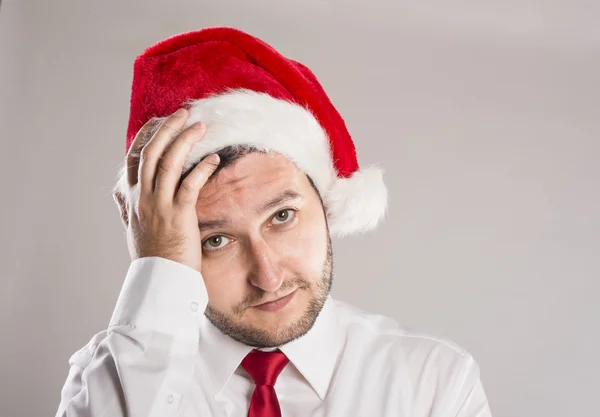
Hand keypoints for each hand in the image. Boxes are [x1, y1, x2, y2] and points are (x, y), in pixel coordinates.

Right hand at [116, 108, 219, 271]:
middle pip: (151, 152)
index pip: (134, 157)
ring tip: (200, 126)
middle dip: (167, 128)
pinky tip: (214, 158)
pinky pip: (191, 184)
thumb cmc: (150, 255)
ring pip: (169, 162)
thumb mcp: (131, 228)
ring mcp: (159, 205)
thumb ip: (124, 206)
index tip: (158, 120)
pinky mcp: (179, 215)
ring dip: (185, 140)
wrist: (159, 281)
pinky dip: (202, 168)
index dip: (146, 135)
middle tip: (184, 113)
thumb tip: (116, 191)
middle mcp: (143, 197)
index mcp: (132, 198)